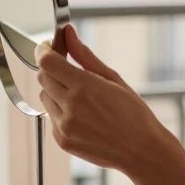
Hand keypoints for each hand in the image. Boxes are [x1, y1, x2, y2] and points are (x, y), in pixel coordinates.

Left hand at [36, 24, 181, 177]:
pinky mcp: (62, 140)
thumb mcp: (113, 79)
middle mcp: (70, 107)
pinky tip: (82, 114)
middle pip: (42, 77)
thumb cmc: (133, 114)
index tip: (48, 47)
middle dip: (51, 69)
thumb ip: (85, 56)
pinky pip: (51, 117)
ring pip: (44, 97)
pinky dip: (60, 111)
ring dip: (55, 90)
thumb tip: (69, 34)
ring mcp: (64, 126)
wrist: (141, 151)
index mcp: (84, 87)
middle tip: (67, 68)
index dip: (44, 50)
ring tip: (80, 96)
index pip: (47, 61)